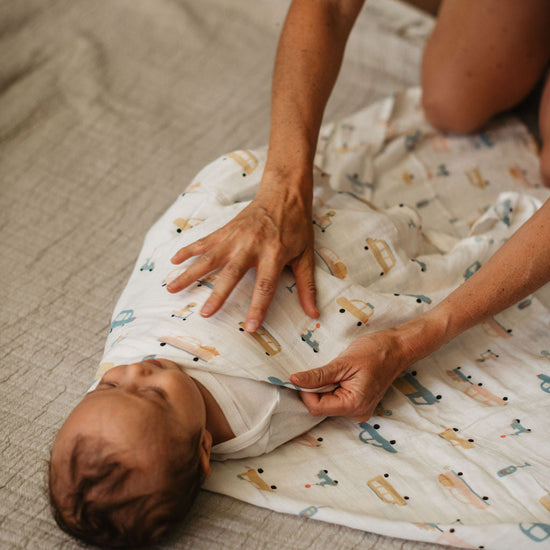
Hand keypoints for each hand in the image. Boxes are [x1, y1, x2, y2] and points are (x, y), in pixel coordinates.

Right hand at [167, 172, 318, 330]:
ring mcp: (235, 236)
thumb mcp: (306, 256)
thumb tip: (315, 314)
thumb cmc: (297, 227)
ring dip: (190, 273)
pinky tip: (173, 261)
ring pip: (209, 257)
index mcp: (274, 254)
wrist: (285, 193)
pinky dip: (188, 250)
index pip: (265, 286)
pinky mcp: (226, 229)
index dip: (257, 307)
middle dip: (218, 294)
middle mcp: (251, 245)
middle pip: (232, 273)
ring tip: (172, 288)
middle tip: (204, 314)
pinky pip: (204, 241)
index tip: (249, 328)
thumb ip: (307, 286)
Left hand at [290, 319, 440, 421]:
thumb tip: (295, 381)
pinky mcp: (358, 403)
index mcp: (353, 405)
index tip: (303, 375)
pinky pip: (336, 399)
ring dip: (324, 387)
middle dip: (315, 389)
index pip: (316, 408)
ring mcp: (359, 410)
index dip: (305, 392)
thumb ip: (318, 376)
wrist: (397, 348)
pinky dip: (332, 387)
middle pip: (321, 407)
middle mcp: (357, 413)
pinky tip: (340, 375)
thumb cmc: (374, 352)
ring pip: (327, 403)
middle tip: (323, 369)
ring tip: (336, 371)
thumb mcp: (343, 362)